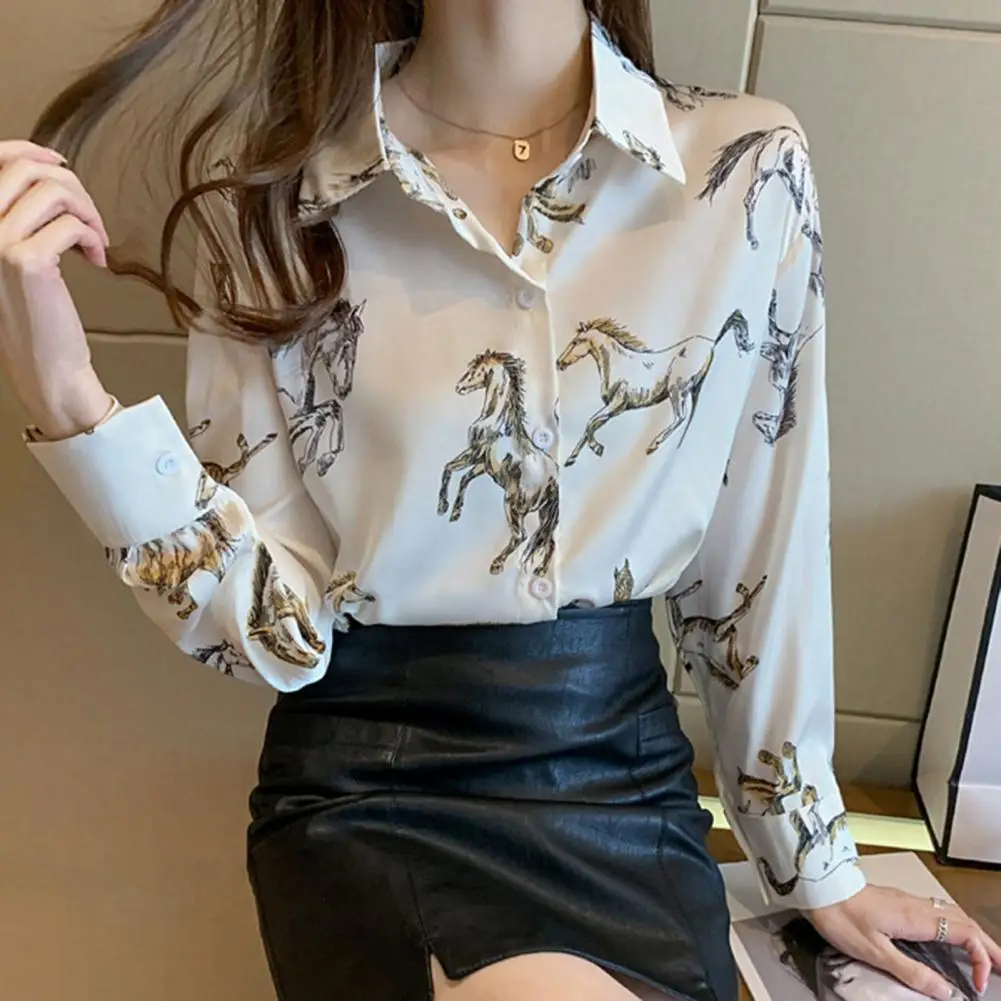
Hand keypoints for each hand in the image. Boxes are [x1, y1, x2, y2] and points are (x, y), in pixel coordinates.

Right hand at [0, 138, 111, 437]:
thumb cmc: (33, 310)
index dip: (30, 151)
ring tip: (95, 240)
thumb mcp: (13, 251)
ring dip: (87, 211)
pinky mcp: (26, 260)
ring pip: (53, 191)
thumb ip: (18, 211)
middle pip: (27, 169)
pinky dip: (93, 236)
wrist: (44, 362)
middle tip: (90, 217)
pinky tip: (96, 258)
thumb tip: (44, 168)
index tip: (61, 162)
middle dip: (71, 185)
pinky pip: (71, 224)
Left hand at [806, 884, 1000, 998]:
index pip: (965, 934)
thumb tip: (946, 991)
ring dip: (973, 935)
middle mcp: (917, 905)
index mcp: (917, 917)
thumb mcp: (876, 952)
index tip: (979, 985)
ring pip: (952, 916)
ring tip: (985, 956)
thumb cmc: (842, 918)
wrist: (818, 887)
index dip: (981, 959)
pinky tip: (950, 938)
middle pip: (965, 922)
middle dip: (988, 946)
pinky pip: (937, 913)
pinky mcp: (897, 901)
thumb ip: (912, 972)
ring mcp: (907, 901)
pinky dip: (955, 928)